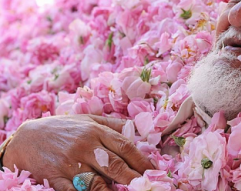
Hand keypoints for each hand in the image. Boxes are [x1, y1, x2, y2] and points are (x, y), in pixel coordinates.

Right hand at [3, 114, 153, 190]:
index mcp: (95, 130)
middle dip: (133, 177)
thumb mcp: (87, 119)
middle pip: (115, 164)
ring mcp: (70, 163)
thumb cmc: (62, 128)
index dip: (141, 159)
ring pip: (97, 180)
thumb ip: (111, 124)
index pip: (124, 146)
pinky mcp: (56, 178)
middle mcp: (85, 146)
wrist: (26, 138)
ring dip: (113, 188)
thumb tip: (135, 129)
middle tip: (146, 185)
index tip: (152, 169)